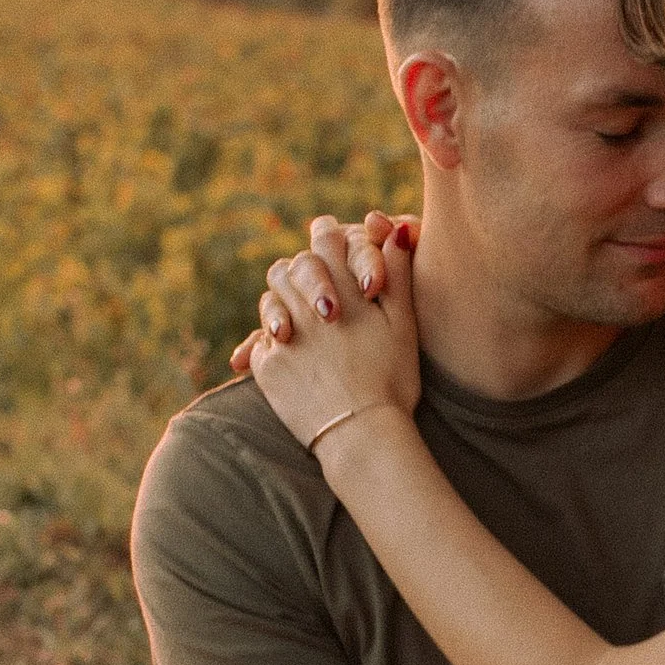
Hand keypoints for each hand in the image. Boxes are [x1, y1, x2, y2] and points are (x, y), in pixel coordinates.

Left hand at [247, 216, 421, 455]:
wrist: (362, 435)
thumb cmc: (392, 380)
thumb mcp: (404, 324)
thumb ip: (397, 274)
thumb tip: (394, 229)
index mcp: (342, 288)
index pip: (326, 240)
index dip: (328, 237)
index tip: (330, 244)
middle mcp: (307, 305)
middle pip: (290, 268)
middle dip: (301, 274)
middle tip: (316, 293)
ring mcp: (283, 334)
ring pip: (271, 300)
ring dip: (283, 305)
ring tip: (302, 326)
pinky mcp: (266, 365)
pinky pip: (260, 341)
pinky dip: (273, 343)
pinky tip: (292, 357)